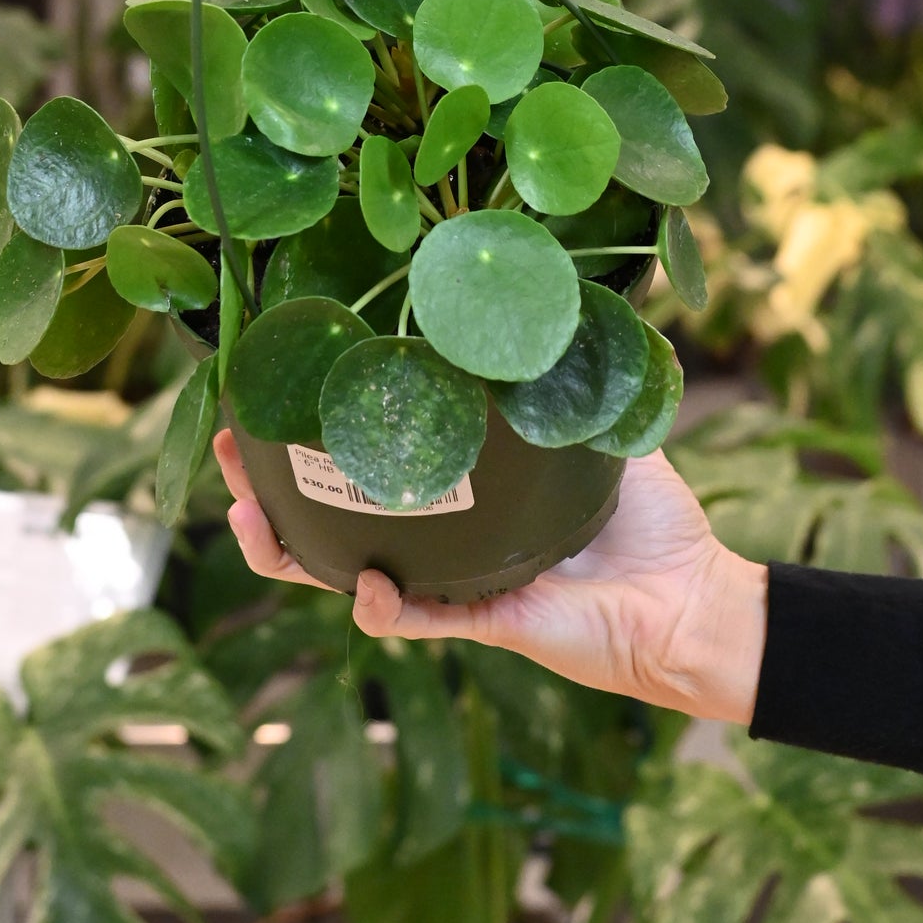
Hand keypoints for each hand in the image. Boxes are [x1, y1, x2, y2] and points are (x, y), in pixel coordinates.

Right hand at [214, 429, 767, 723]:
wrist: (693, 601)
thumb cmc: (654, 524)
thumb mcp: (601, 431)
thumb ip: (568, 381)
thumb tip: (558, 300)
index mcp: (461, 494)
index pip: (371, 465)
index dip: (313, 437)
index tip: (268, 391)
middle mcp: (442, 540)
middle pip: (328, 522)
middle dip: (267, 493)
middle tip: (229, 451)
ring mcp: (452, 585)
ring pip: (345, 576)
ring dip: (290, 555)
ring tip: (251, 521)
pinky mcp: (480, 622)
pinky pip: (415, 619)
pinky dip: (382, 608)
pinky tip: (364, 586)